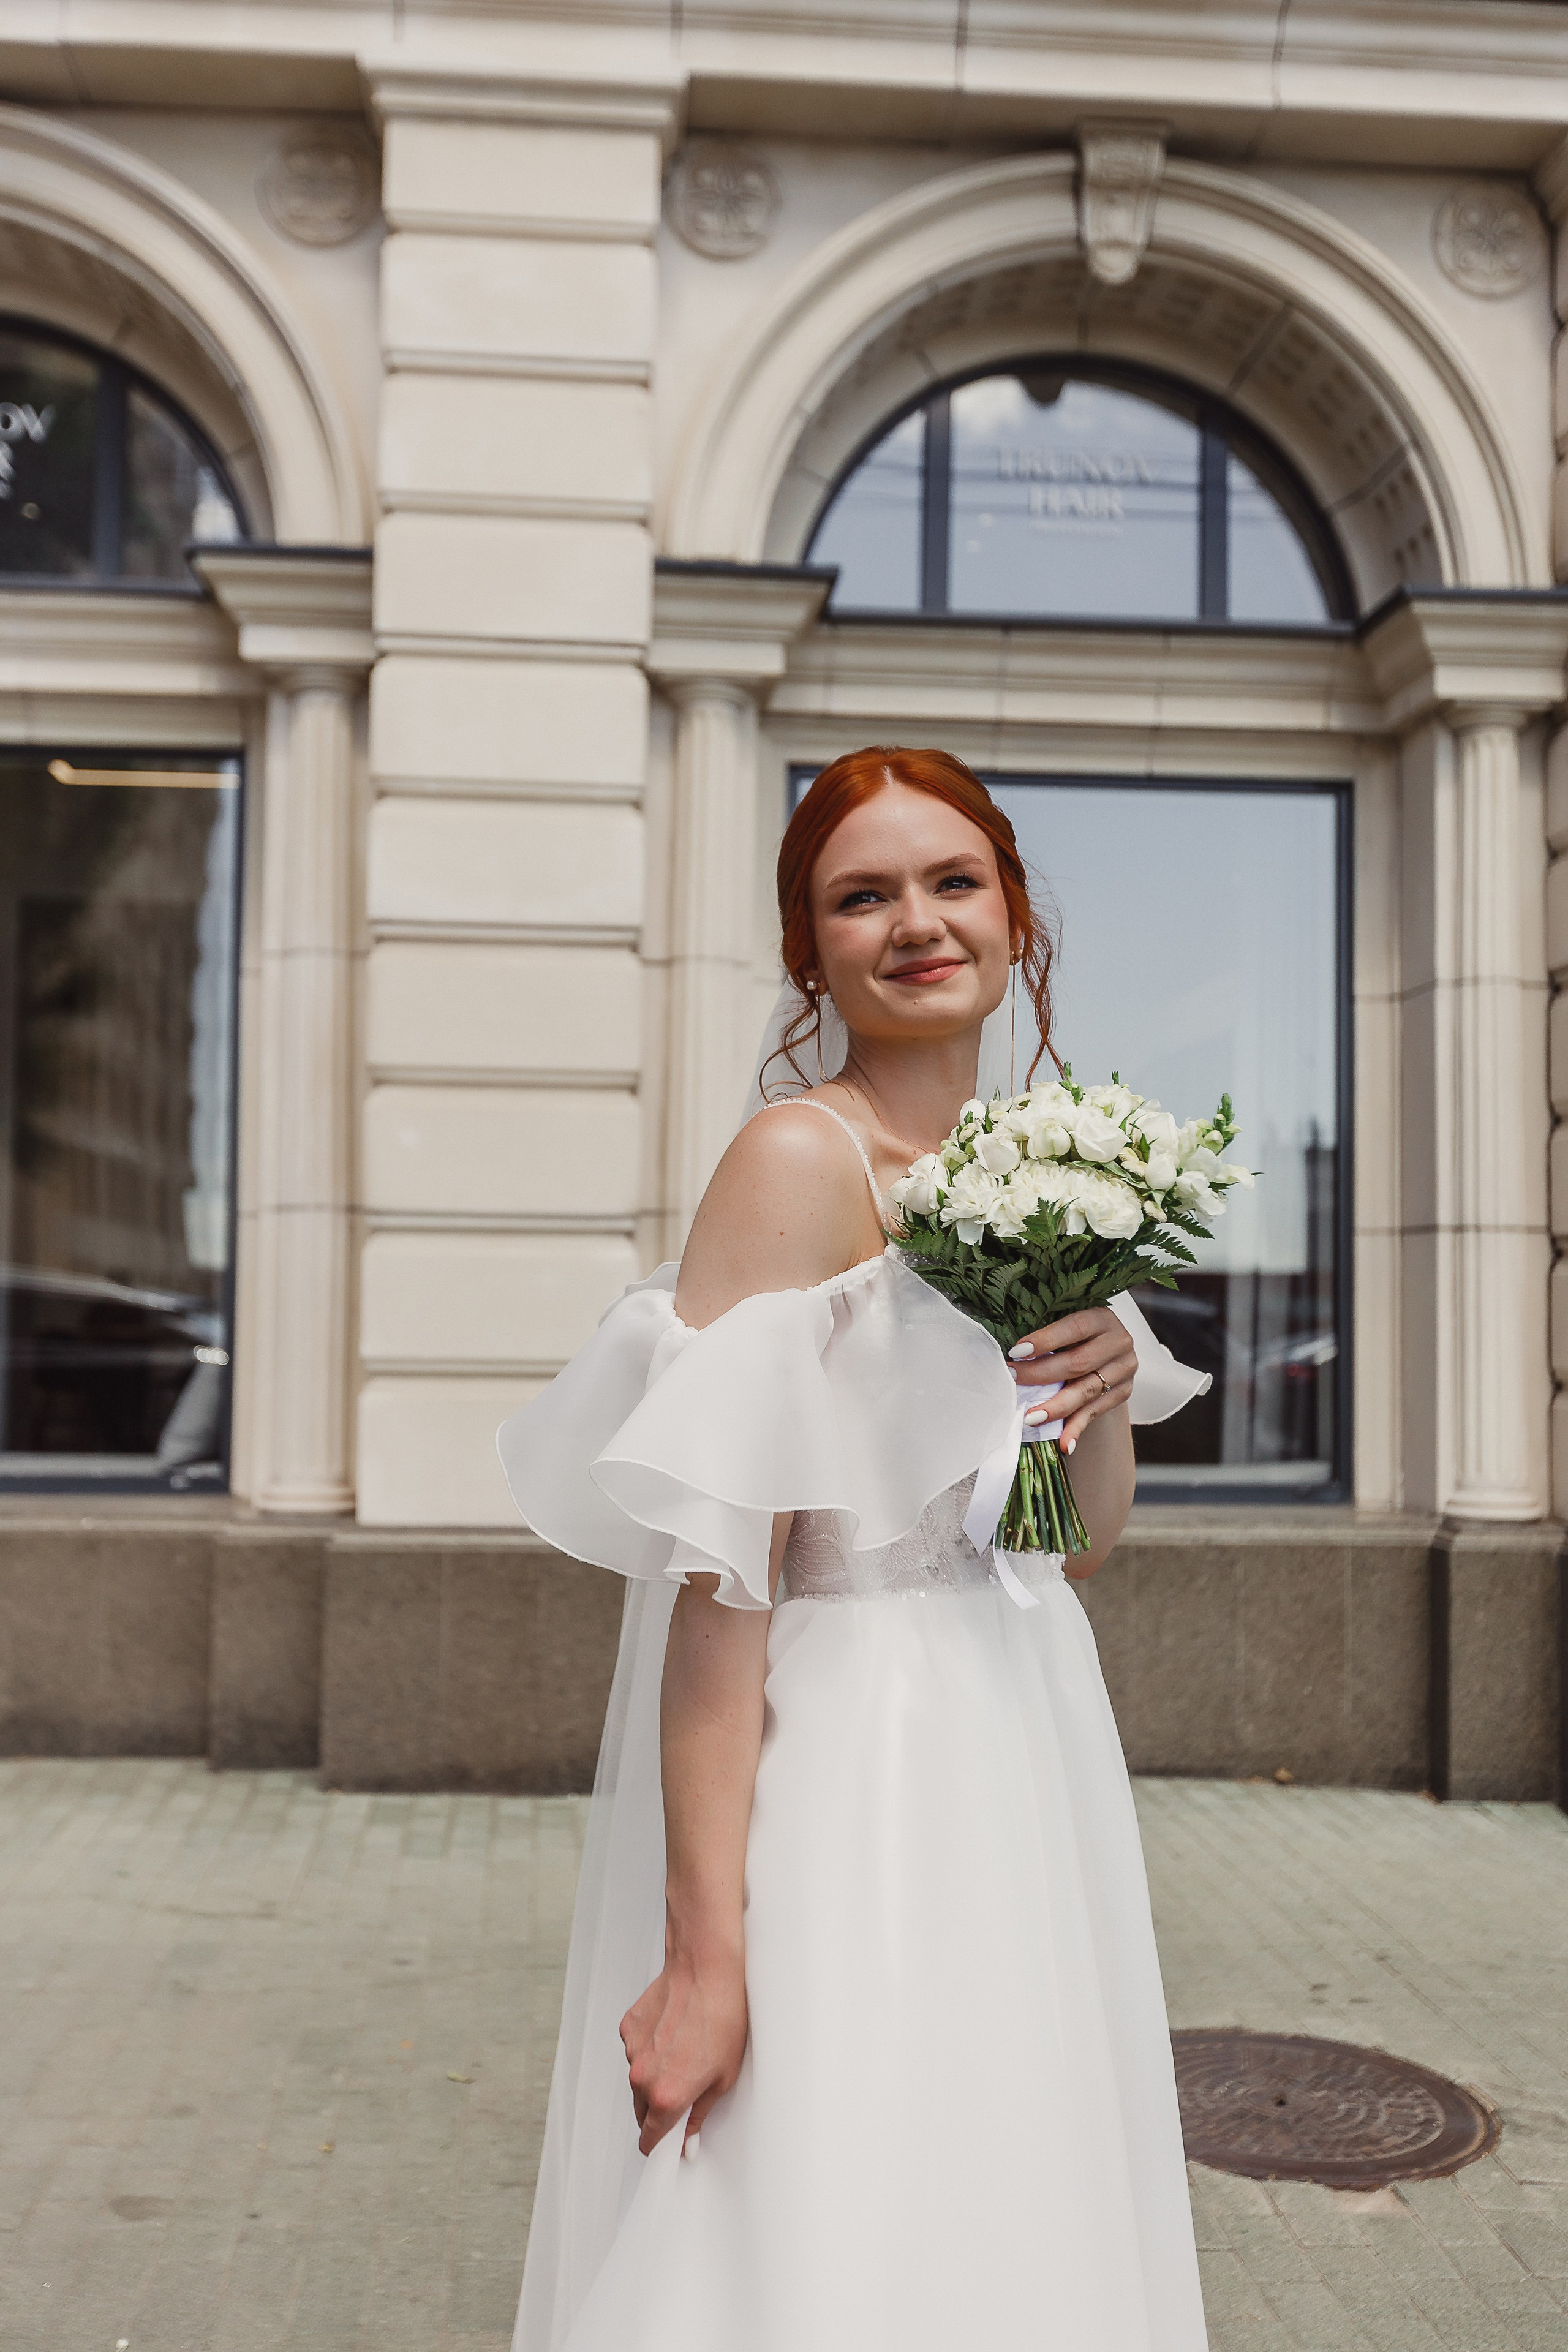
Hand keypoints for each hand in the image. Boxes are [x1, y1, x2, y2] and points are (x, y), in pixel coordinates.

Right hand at [620, 1939, 748, 2155]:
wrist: (706, 1968)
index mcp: (666, 2097)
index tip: (670, 2141)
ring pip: (639, 2078)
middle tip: (687, 2086)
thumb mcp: (723, 2078)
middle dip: (660, 2107)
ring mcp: (632, 2050)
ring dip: (656, 2073)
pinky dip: (651, 2046)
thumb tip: (688, 2143)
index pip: (649, 2139)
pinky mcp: (628, 2027)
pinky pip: (637, 2049)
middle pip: (642, 2110)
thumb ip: (699, 2115)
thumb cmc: (723, 2018)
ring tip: (685, 2048)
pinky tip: (674, 2029)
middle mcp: (642, 2077)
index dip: (660, 2144)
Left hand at [1008, 1303, 1135, 1451]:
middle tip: (1013, 1381)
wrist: (1104, 1349)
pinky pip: (1095, 1412)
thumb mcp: (1065, 1324)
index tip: (1017, 1352)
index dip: (1046, 1340)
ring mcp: (1123, 1369)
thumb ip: (1046, 1332)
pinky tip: (1065, 1444)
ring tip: (1031, 1418)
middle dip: (1041, 1374)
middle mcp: (1118, 1342)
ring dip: (1057, 1407)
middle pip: (1078, 1362)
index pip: (1074, 1328)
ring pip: (1087, 1390)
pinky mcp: (1123, 1392)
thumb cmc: (1075, 1334)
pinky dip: (1077, 1428)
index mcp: (1102, 1318)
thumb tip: (1012, 1353)